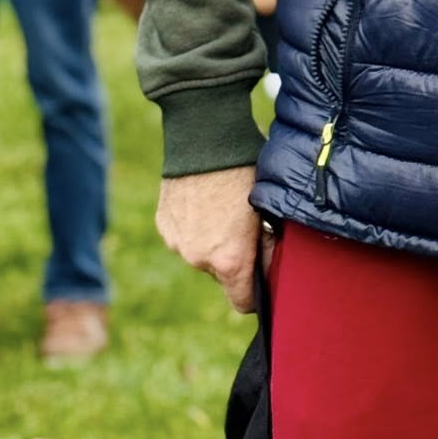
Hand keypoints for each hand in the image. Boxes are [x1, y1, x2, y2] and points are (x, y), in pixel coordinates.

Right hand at [156, 167, 259, 311]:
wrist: (205, 136)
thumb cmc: (245, 170)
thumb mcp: (267, 208)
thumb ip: (269, 243)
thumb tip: (273, 263)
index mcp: (229, 260)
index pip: (243, 302)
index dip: (256, 293)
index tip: (263, 275)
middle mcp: (199, 259)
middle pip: (222, 275)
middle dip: (236, 258)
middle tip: (248, 226)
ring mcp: (177, 243)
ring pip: (202, 254)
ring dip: (214, 242)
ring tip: (225, 208)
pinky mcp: (164, 224)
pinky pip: (185, 236)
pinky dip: (196, 226)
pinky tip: (206, 200)